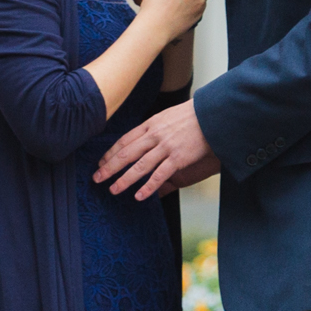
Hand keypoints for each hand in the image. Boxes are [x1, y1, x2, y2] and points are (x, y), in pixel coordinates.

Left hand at [93, 99, 219, 200]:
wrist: (212, 115)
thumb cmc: (192, 116)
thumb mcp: (167, 116)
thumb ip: (154, 128)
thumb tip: (142, 137)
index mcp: (151, 124)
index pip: (125, 140)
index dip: (111, 153)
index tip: (101, 163)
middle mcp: (155, 135)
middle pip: (127, 153)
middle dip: (110, 167)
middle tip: (97, 178)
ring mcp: (166, 147)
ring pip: (140, 166)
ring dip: (125, 179)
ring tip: (113, 190)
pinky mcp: (178, 158)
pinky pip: (160, 175)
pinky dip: (148, 186)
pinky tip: (139, 196)